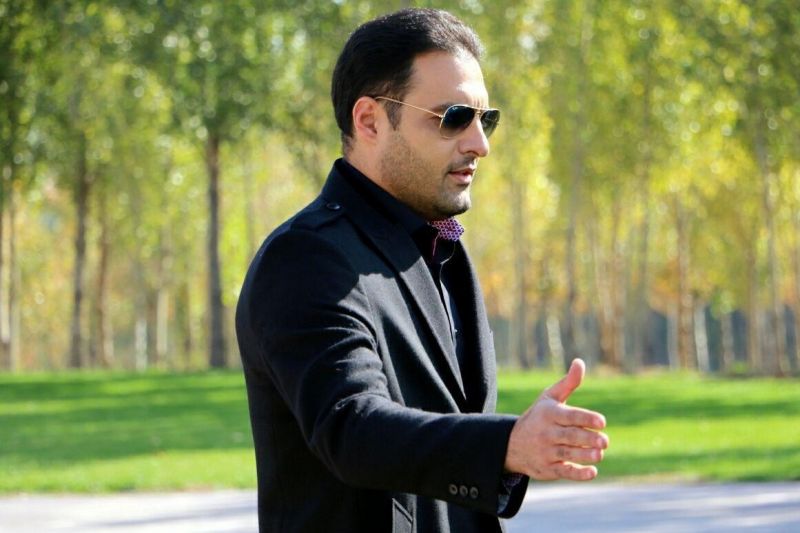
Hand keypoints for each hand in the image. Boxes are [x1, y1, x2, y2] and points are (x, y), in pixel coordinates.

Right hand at [504, 358, 608, 480]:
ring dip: (584, 455)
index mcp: (549, 414)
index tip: (602, 422)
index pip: (569, 416)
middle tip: (605, 441)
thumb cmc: (539, 417)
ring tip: (600, 454)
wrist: (512, 444)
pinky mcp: (547, 469)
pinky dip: (577, 473)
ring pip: (568, 454)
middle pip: (570, 436)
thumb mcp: (549, 398)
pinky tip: (592, 472)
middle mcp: (546, 433)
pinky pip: (564, 472)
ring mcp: (546, 452)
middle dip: (588, 438)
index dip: (586, 418)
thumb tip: (580, 362)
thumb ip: (568, 383)